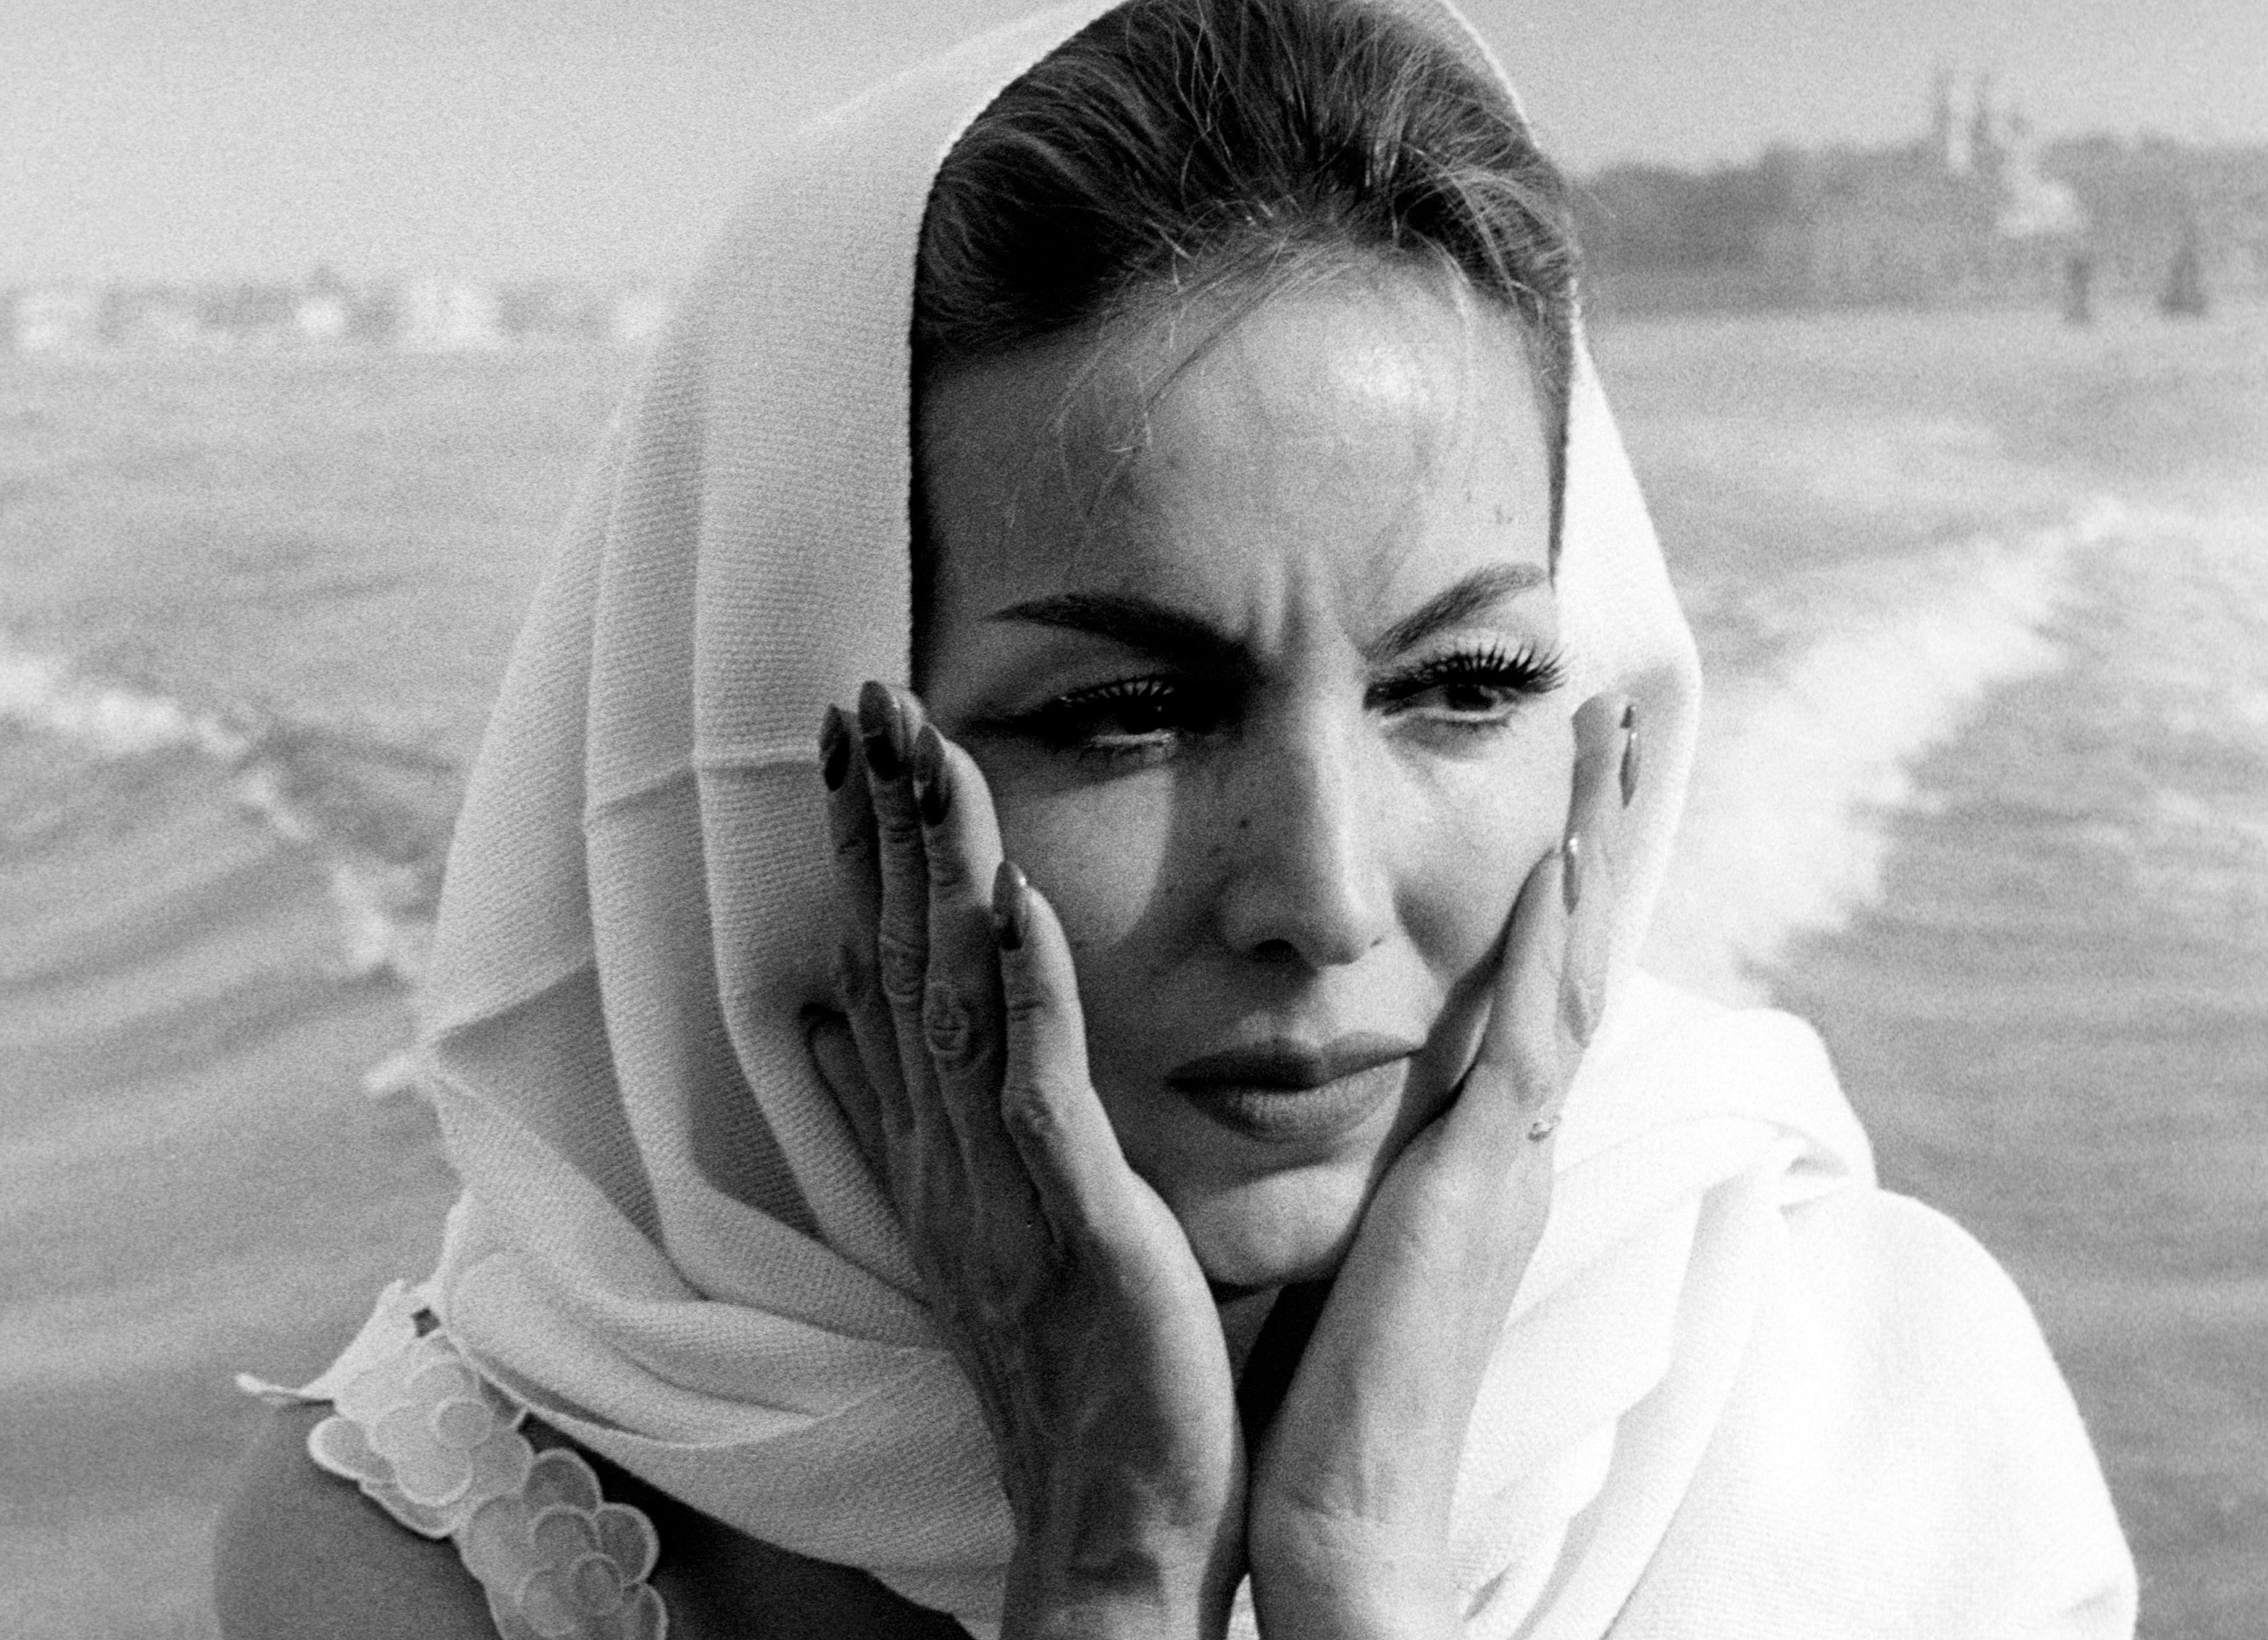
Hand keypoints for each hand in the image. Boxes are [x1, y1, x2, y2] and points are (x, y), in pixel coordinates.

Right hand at [810, 682, 1246, 1639]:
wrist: (1113, 1518)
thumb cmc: (1075, 1371)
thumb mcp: (990, 1228)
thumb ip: (928, 1124)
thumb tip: (844, 1031)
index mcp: (937, 1151)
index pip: (879, 971)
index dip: (861, 855)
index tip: (852, 745)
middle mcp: (947, 1155)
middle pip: (894, 959)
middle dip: (878, 824)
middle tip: (861, 698)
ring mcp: (1000, 1185)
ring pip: (951, 998)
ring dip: (935, 868)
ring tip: (924, 748)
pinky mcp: (1069, 1222)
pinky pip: (1035, 1090)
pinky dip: (1021, 989)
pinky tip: (1010, 898)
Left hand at [1244, 694, 1633, 1639]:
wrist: (1340, 1504)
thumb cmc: (1332, 1382)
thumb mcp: (1362, 1232)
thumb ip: (1378, 1159)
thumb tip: (1353, 1099)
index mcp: (1481, 1144)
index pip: (1533, 977)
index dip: (1560, 873)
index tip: (1569, 774)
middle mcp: (1515, 1135)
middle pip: (1573, 944)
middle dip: (1604, 823)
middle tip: (1625, 711)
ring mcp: (1512, 1154)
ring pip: (1570, 963)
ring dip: (1595, 842)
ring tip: (1616, 733)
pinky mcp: (1484, 1181)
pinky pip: (1530, 1039)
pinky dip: (1550, 945)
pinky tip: (1558, 857)